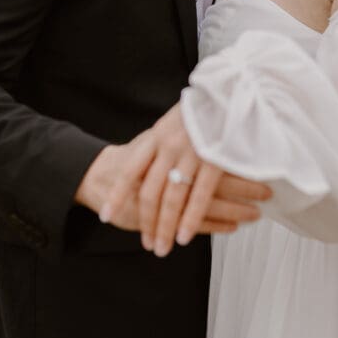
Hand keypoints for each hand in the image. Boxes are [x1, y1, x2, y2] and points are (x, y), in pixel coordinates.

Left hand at [101, 103, 271, 255]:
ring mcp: (191, 153)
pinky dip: (190, 220)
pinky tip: (184, 237)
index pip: (129, 170)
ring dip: (165, 227)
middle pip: (149, 191)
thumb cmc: (203, 108)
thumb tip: (145, 163)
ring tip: (161, 248)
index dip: (117, 194)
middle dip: (146, 222)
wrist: (231, 89)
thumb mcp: (173, 121)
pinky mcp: (214, 159)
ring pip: (171, 198)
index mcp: (156, 135)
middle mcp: (168, 145)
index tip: (106, 216)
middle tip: (146, 244)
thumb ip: (160, 143)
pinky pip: (199, 196)